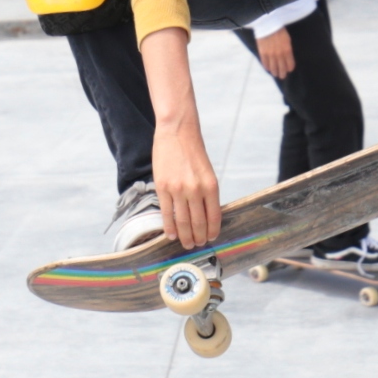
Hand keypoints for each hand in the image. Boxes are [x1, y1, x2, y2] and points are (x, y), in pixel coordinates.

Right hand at [152, 117, 221, 247]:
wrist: (177, 132)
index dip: (212, 231)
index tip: (210, 238)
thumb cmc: (193, 151)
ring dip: (185, 236)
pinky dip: (169, 227)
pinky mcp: (163, 187)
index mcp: (211, 185)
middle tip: (197, 245)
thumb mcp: (207, 172)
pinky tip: (171, 235)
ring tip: (186, 244)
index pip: (214, 216)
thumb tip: (206, 215)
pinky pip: (167, 213)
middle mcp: (196, 189)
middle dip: (198, 237)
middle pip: (198, 222)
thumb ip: (207, 192)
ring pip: (182, 221)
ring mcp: (178, 189)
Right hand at [256, 29, 294, 77]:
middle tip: (282, 76)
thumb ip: (288, 49)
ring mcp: (270, 54)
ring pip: (273, 68)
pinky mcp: (263, 53)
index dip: (290, 68)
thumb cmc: (279, 30)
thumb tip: (287, 58)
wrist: (268, 24)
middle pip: (282, 68)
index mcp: (287, 50)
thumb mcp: (287, 39)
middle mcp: (279, 54)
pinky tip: (268, 68)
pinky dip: (267, 67)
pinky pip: (265, 63)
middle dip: (282, 73)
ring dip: (275, 72)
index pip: (290, 64)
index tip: (289, 70)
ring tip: (275, 74)